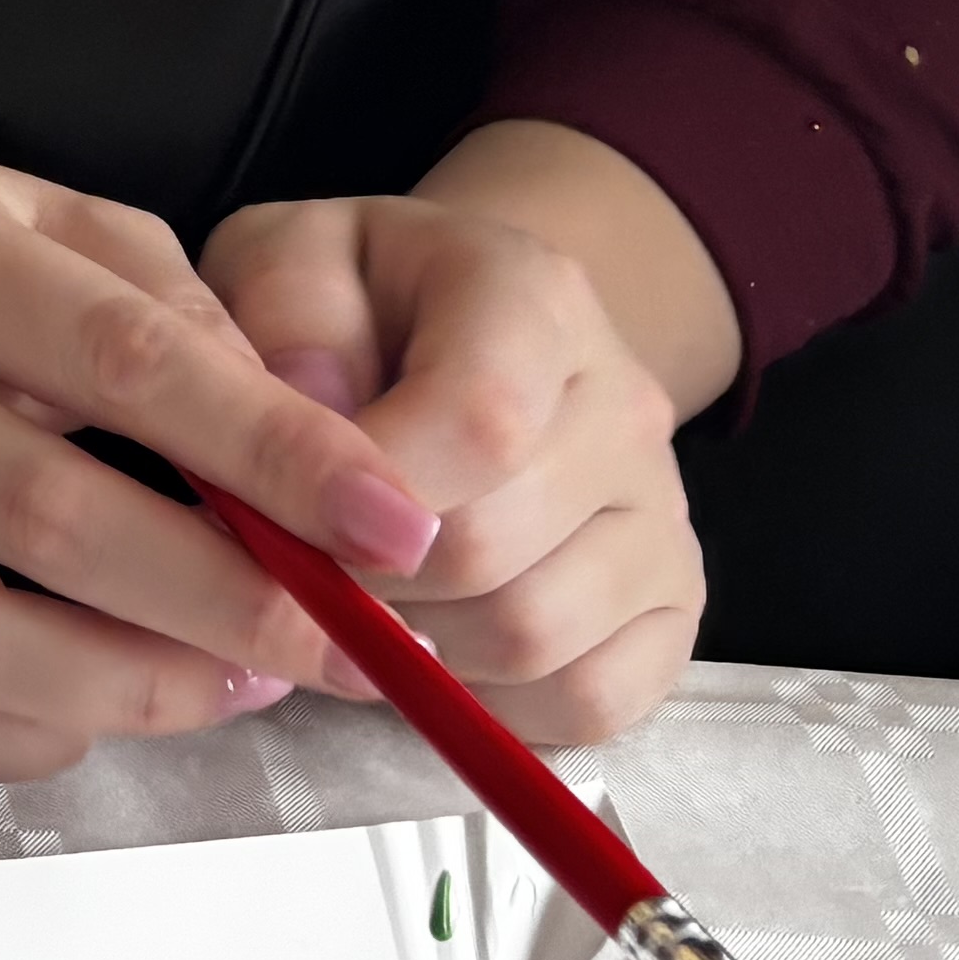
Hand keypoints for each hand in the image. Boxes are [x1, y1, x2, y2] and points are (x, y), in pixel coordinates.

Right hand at [0, 55, 442, 783]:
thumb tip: (304, 452)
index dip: (273, 452)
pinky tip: (106, 708)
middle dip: (229, 600)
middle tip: (348, 642)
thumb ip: (181, 308)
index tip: (393, 522)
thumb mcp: (58, 221)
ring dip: (138, 688)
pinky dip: (33, 740)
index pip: (124, 359)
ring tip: (240, 682)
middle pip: (51, 517)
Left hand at [204, 160, 709, 742]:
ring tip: (365, 593)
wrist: (464, 332)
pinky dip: (494, 704)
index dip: (367, 495)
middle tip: (302, 560)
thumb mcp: (291, 255)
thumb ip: (288, 310)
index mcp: (536, 300)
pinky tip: (438, 641)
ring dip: (419, 648)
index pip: (481, 421)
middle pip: (492, 548)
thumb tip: (314, 403)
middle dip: (365, 578)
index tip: (282, 510)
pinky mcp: (676, 607)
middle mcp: (626, 405)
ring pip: (535, 639)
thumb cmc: (359, 302)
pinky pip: (589, 700)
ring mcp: (662, 514)